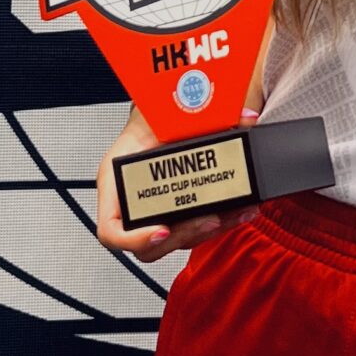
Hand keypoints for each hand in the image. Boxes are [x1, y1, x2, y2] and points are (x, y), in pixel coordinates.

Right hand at [95, 108, 248, 261]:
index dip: (134, 239)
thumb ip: (203, 113)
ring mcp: (153, 211)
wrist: (162, 114)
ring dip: (207, 231)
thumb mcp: (169, 111)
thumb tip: (245, 115)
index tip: (163, 231)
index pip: (110, 229)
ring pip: (175, 240)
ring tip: (233, 213)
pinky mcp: (175, 213)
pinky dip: (218, 223)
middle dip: (184, 234)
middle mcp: (131, 202)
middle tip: (210, 219)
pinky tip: (238, 211)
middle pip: (149, 244)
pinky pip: (192, 230)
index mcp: (116, 181)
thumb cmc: (153, 116)